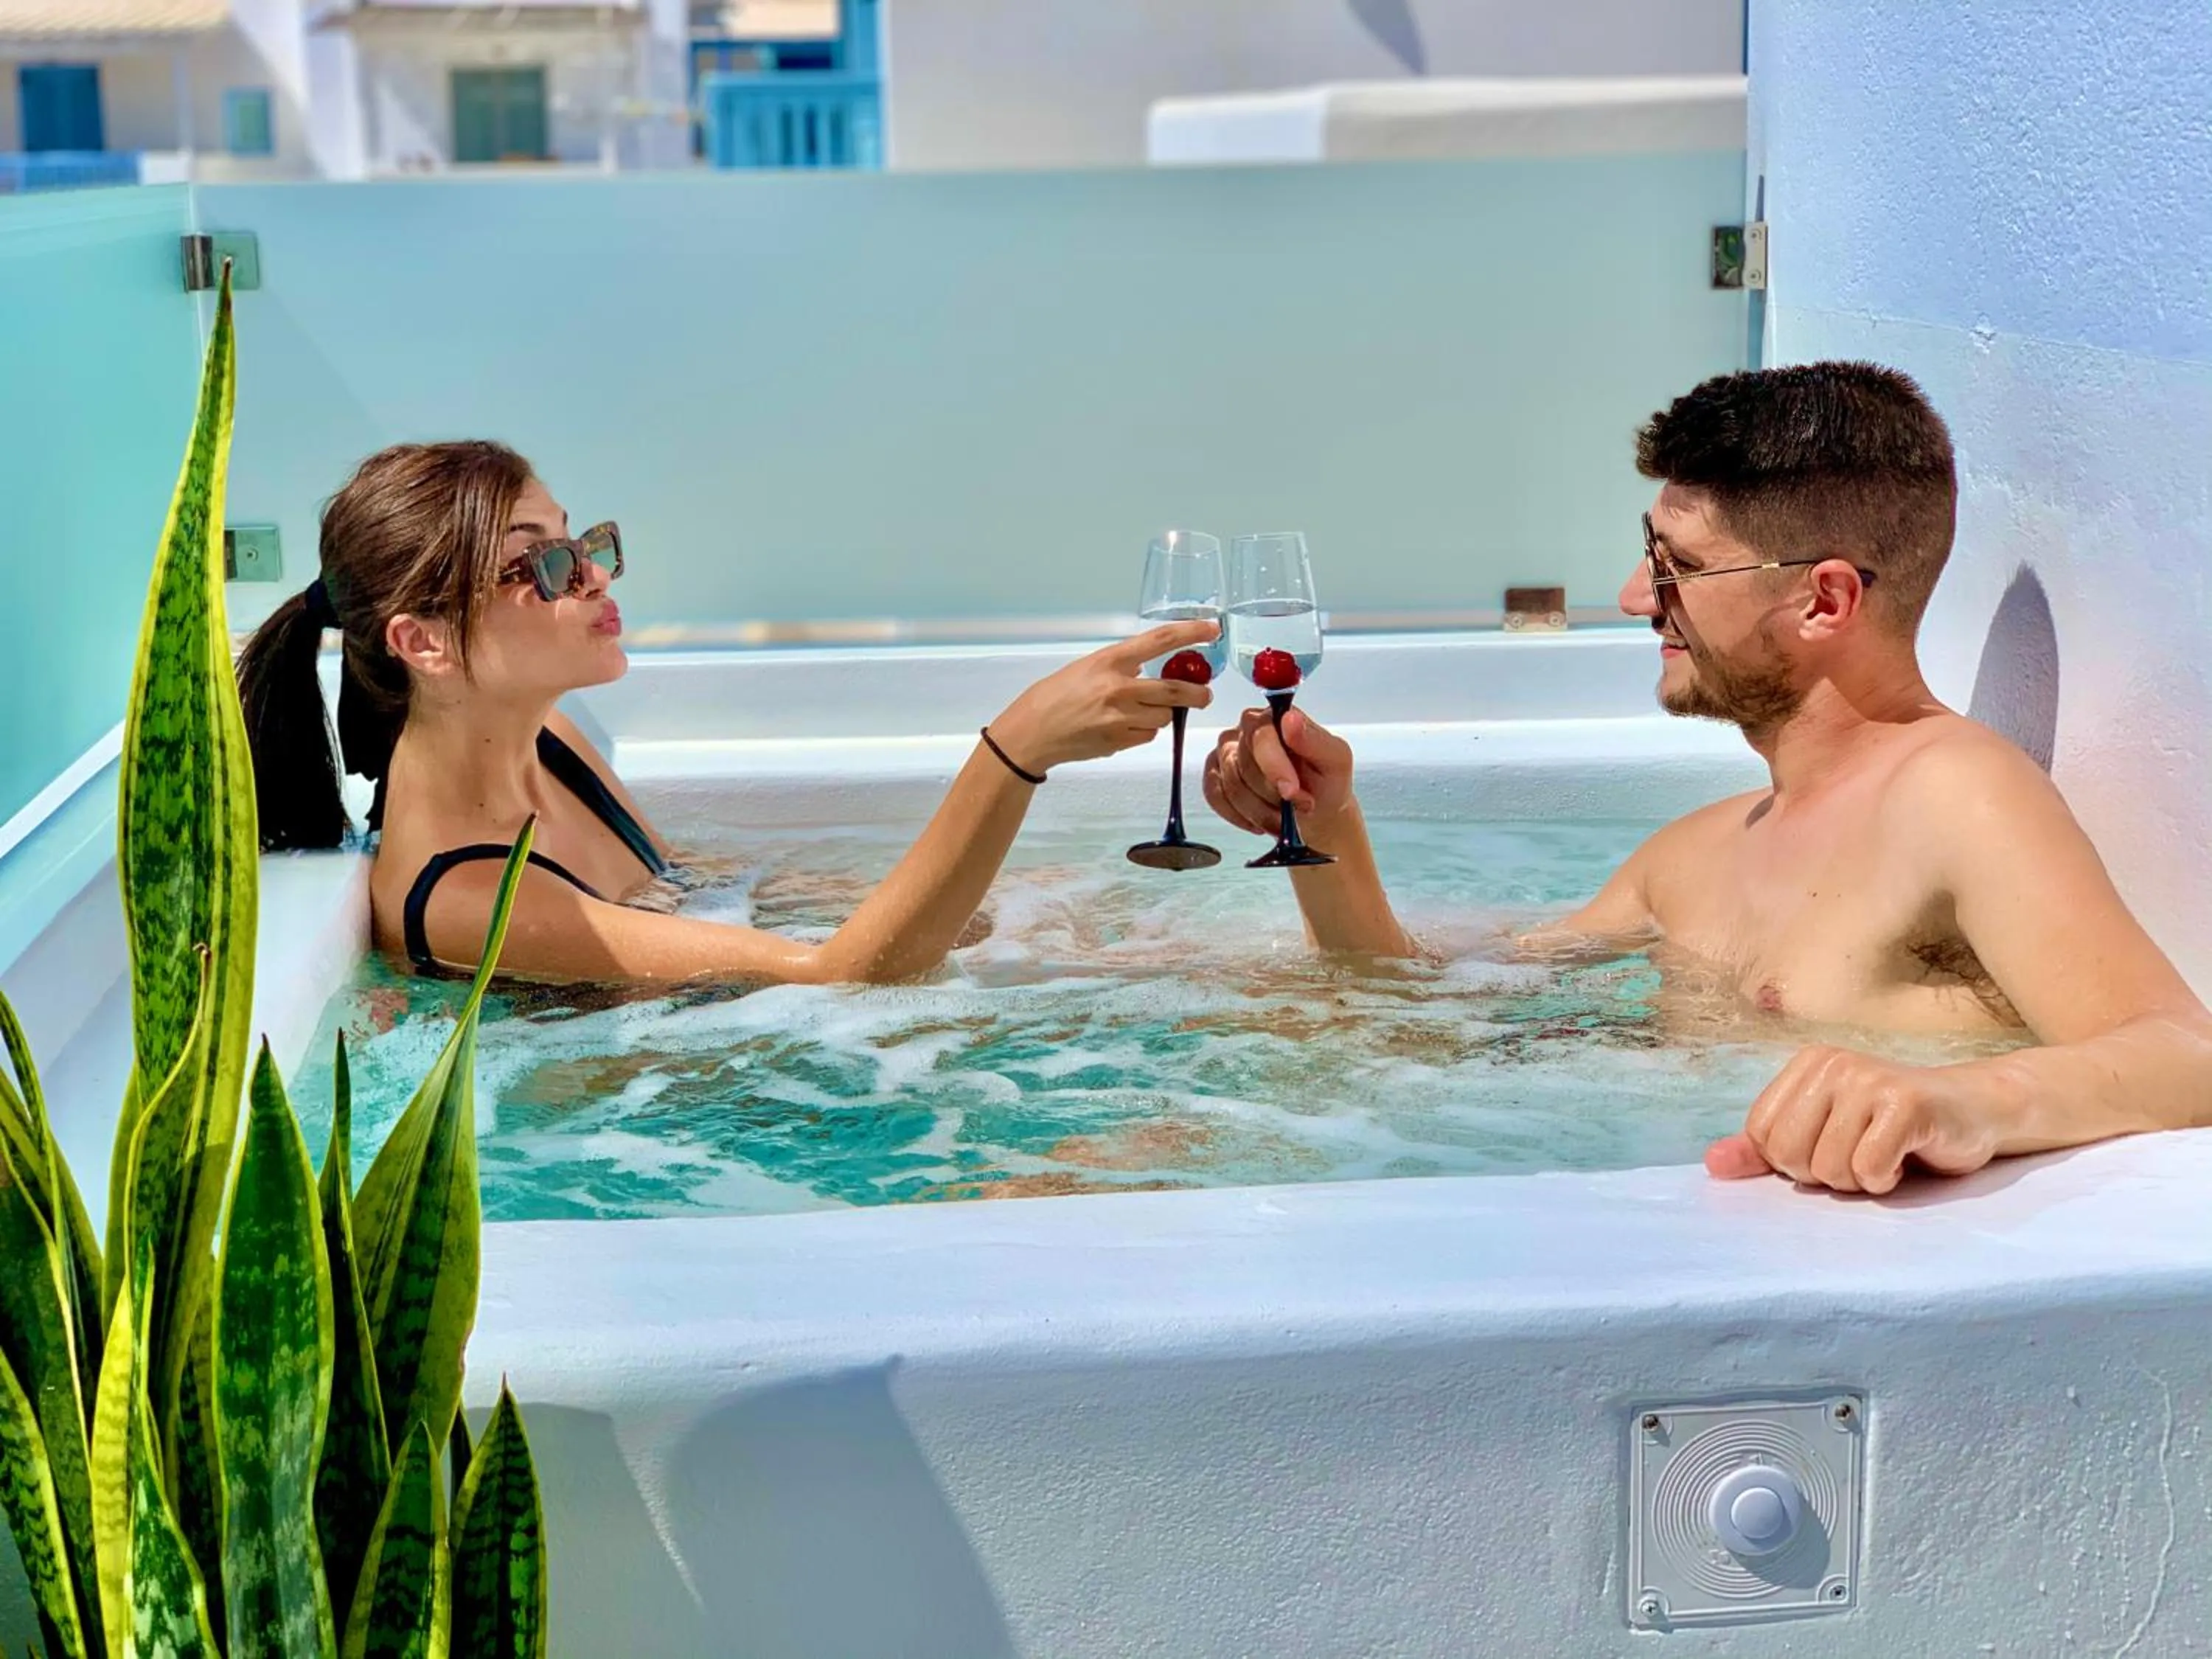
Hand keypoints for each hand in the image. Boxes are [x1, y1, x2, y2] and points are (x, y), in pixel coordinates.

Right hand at [986, 619, 1216, 773]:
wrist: (1032, 731)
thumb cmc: (1056, 696)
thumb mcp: (1088, 667)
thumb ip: (1122, 667)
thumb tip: (1153, 672)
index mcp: (1110, 660)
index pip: (1160, 640)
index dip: (1190, 632)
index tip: (1212, 629)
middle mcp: (1118, 688)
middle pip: (1176, 690)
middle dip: (1197, 694)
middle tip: (1204, 694)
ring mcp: (1120, 717)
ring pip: (1163, 717)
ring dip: (1160, 715)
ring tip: (1137, 712)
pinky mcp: (1118, 741)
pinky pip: (1147, 735)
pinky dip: (1143, 731)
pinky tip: (1122, 727)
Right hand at [1202, 705, 1355, 836]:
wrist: (1317, 814)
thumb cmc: (1326, 783)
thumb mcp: (1335, 761)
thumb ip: (1315, 739)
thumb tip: (1290, 719)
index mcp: (1276, 716)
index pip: (1261, 735)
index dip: (1273, 766)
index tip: (1290, 791)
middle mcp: (1247, 728)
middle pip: (1243, 764)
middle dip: (1272, 794)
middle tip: (1298, 807)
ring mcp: (1227, 751)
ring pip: (1230, 785)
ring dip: (1259, 810)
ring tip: (1283, 819)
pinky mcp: (1215, 774)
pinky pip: (1215, 796)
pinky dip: (1239, 816)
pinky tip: (1259, 822)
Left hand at [1706, 1045, 1999, 1193]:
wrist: (1974, 1111)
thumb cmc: (1893, 1128)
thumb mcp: (1823, 1135)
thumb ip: (1765, 1149)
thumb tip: (1712, 1163)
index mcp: (1806, 1065)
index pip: (1761, 1136)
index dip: (1793, 1162)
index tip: (1831, 1148)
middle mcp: (1833, 1064)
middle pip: (1788, 1154)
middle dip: (1824, 1174)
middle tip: (1860, 1154)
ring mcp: (1869, 1080)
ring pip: (1829, 1167)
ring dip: (1858, 1179)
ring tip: (1885, 1154)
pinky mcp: (1906, 1104)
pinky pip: (1869, 1169)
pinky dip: (1886, 1180)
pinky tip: (1905, 1158)